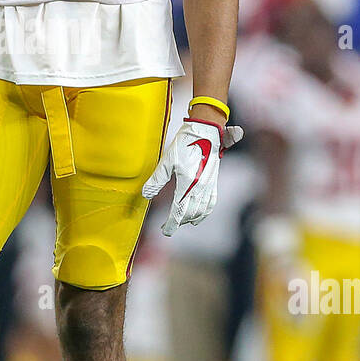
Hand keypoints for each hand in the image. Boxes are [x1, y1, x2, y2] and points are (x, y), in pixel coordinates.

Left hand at [142, 118, 243, 236]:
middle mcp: (200, 187)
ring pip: (201, 210)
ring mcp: (209, 185)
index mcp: (188, 183)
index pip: (179, 211)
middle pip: (190, 213)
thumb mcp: (167, 160)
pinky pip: (211, 202)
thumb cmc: (185, 143)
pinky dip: (205, 211)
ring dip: (191, 218)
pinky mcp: (213, 180)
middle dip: (179, 222)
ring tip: (182, 222)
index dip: (171, 223)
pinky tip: (199, 214)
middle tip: (168, 226)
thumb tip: (146, 195)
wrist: (206, 130)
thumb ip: (157, 180)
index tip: (165, 231)